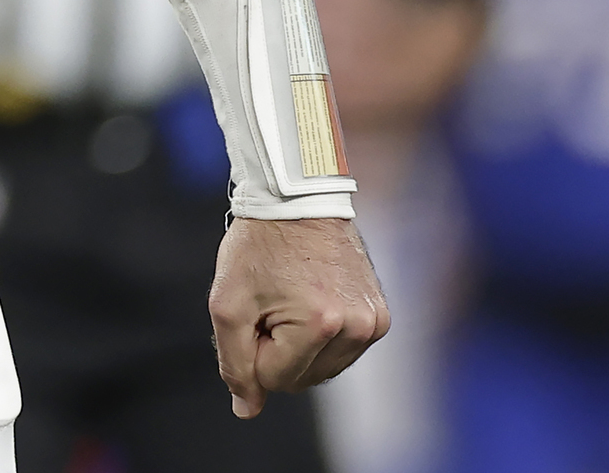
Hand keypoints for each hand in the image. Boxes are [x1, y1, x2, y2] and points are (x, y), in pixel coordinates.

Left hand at [210, 215, 388, 418]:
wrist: (297, 198)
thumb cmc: (259, 245)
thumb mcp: (227, 302)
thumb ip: (234, 363)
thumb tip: (247, 409)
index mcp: (320, 324)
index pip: (274, 379)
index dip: (251, 349)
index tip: (252, 310)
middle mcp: (357, 327)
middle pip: (301, 380)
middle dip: (276, 350)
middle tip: (269, 302)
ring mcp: (374, 322)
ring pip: (323, 370)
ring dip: (299, 347)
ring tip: (290, 298)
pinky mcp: (381, 316)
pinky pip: (341, 352)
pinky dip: (321, 338)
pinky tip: (311, 301)